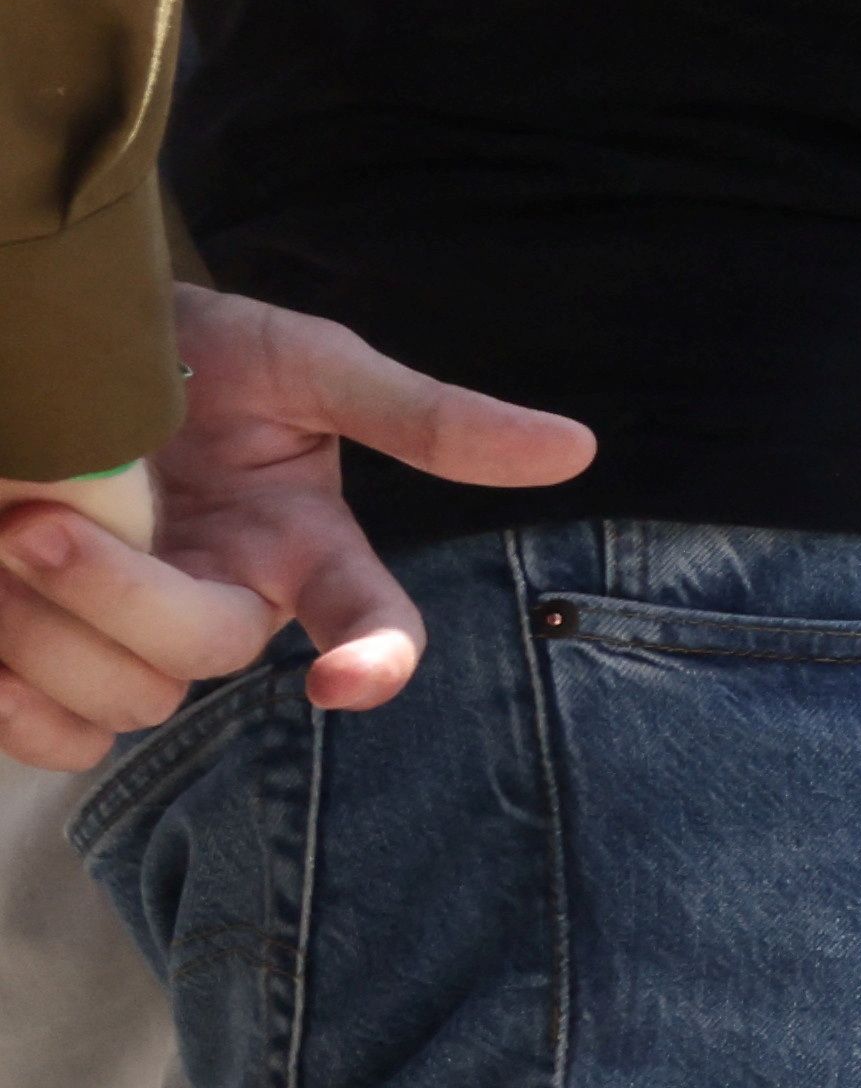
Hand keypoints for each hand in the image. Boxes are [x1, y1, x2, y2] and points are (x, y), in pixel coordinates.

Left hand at [0, 290, 601, 762]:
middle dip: (116, 596)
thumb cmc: (195, 351)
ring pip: (123, 699)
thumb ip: (429, 417)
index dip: (372, 661)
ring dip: (43, 630)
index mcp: (305, 548)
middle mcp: (234, 606)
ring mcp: (146, 645)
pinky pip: (49, 737)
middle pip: (203, 653)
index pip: (372, 626)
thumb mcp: (312, 362)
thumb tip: (577, 448)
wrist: (61, 354)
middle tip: (31, 523)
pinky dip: (12, 704)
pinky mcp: (60, 670)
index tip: (340, 681)